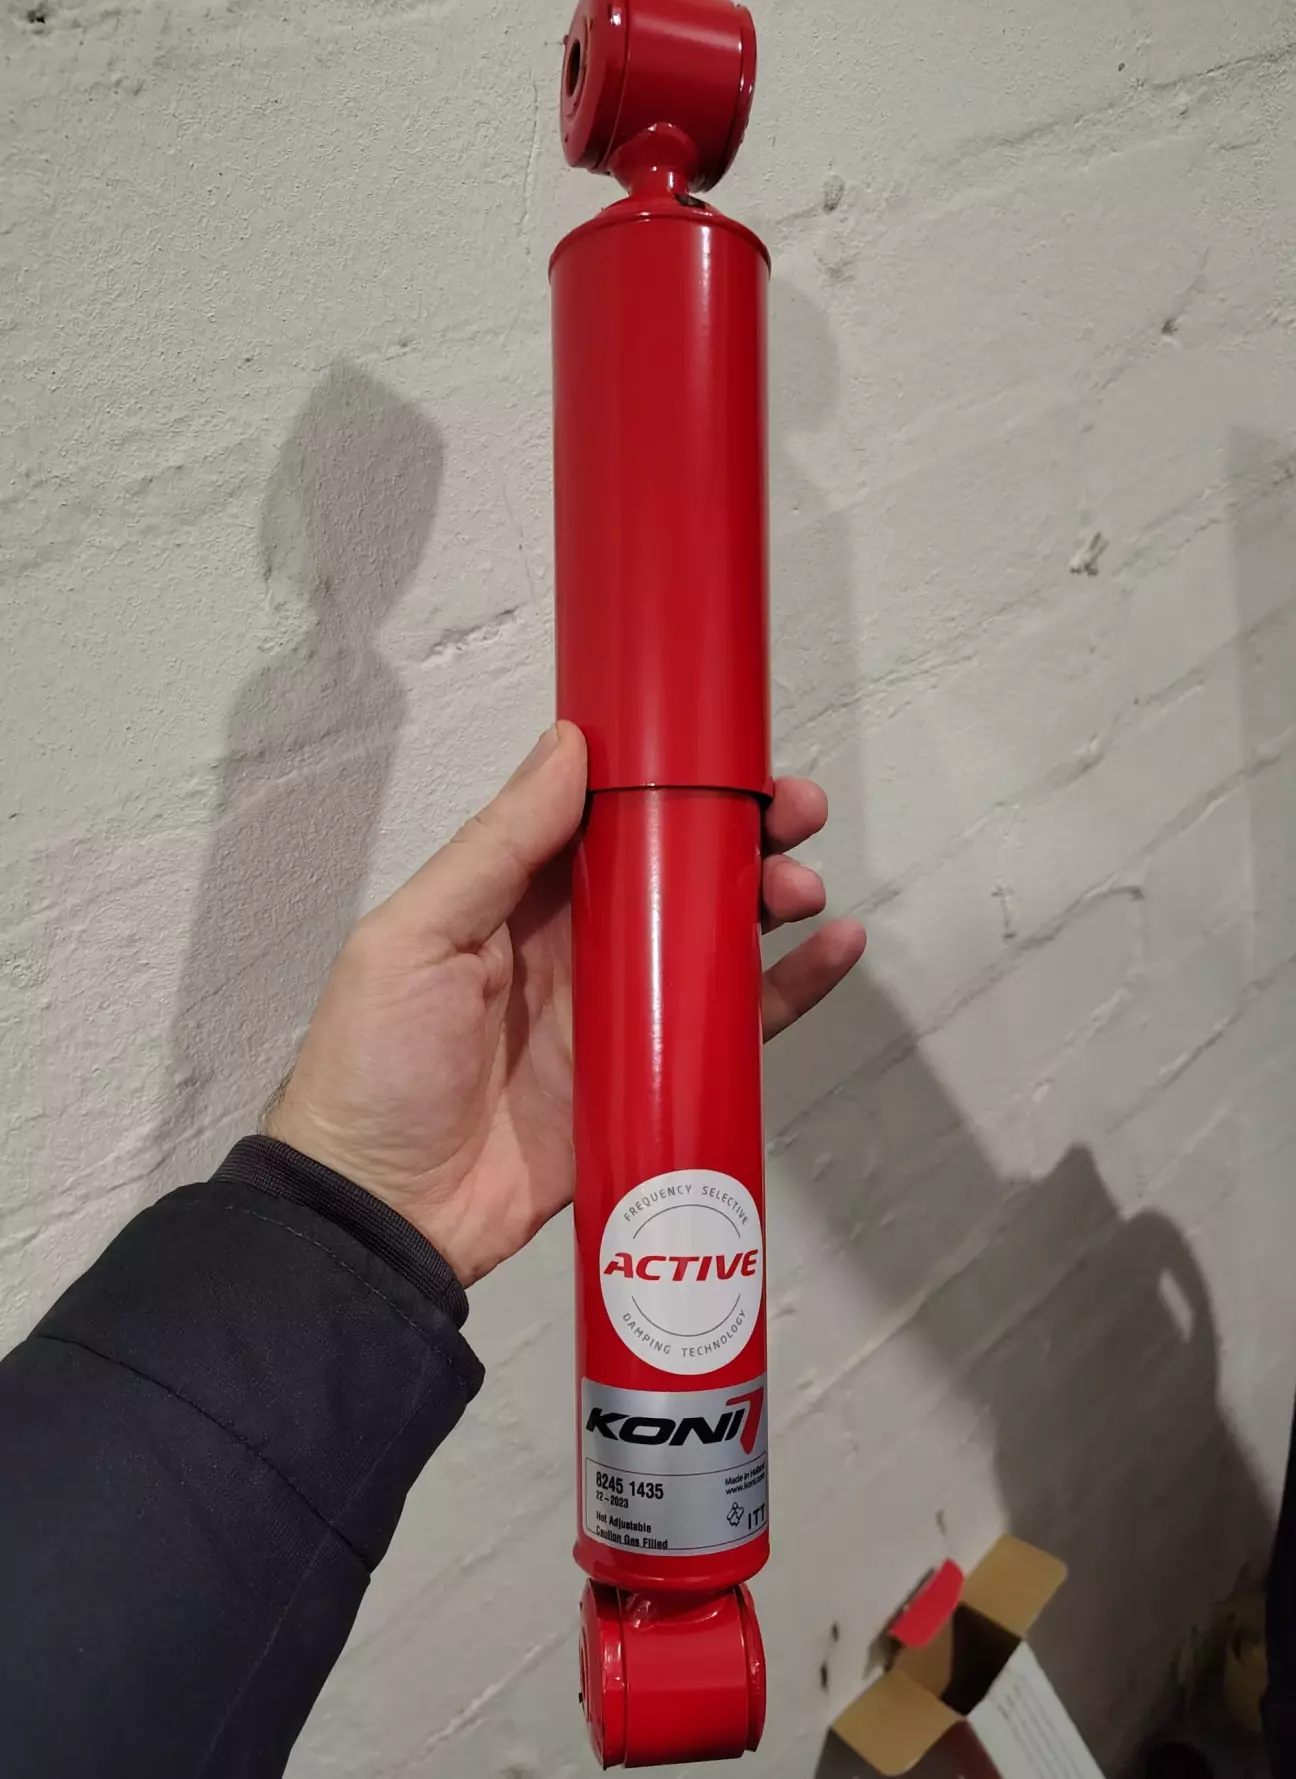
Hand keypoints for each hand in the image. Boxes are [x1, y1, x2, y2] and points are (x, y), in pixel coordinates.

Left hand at [265, 723, 865, 1285]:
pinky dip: (790, 990)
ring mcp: (622, 1014)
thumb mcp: (414, 938)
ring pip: (718, 938)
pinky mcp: (655, 1079)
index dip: (673, 780)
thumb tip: (569, 742)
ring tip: (805, 888)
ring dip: (772, 899)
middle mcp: (579, 944)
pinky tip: (835, 953)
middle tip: (797, 812)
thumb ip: (496, 847)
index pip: (611, 817)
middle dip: (743, 831)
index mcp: (518, 898)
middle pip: (680, 871)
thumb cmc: (376, 1065)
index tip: (732, 753)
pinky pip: (734, 1026)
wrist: (384, 1216)